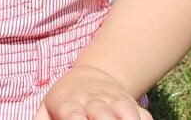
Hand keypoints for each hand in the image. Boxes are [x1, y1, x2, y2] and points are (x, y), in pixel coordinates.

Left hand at [35, 65, 151, 119]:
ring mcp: (113, 102)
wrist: (92, 76)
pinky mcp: (131, 105)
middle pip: (101, 113)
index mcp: (68, 102)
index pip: (71, 112)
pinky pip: (142, 114)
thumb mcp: (47, 107)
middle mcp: (92, 101)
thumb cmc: (65, 100)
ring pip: (124, 111)